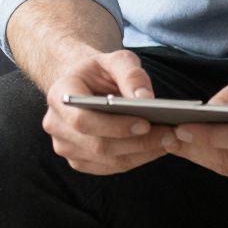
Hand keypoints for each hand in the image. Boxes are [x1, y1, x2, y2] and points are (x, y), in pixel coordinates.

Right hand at [42, 47, 170, 175]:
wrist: (85, 85)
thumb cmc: (101, 71)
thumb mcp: (116, 60)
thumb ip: (131, 74)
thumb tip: (146, 99)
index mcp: (59, 96)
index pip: (83, 120)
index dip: (114, 126)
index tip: (146, 123)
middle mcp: (56, 125)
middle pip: (98, 145)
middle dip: (137, 143)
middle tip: (170, 135)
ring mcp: (66, 147)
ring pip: (107, 160)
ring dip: (142, 153)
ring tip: (170, 140)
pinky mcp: (79, 161)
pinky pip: (110, 167)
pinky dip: (137, 159)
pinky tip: (158, 147)